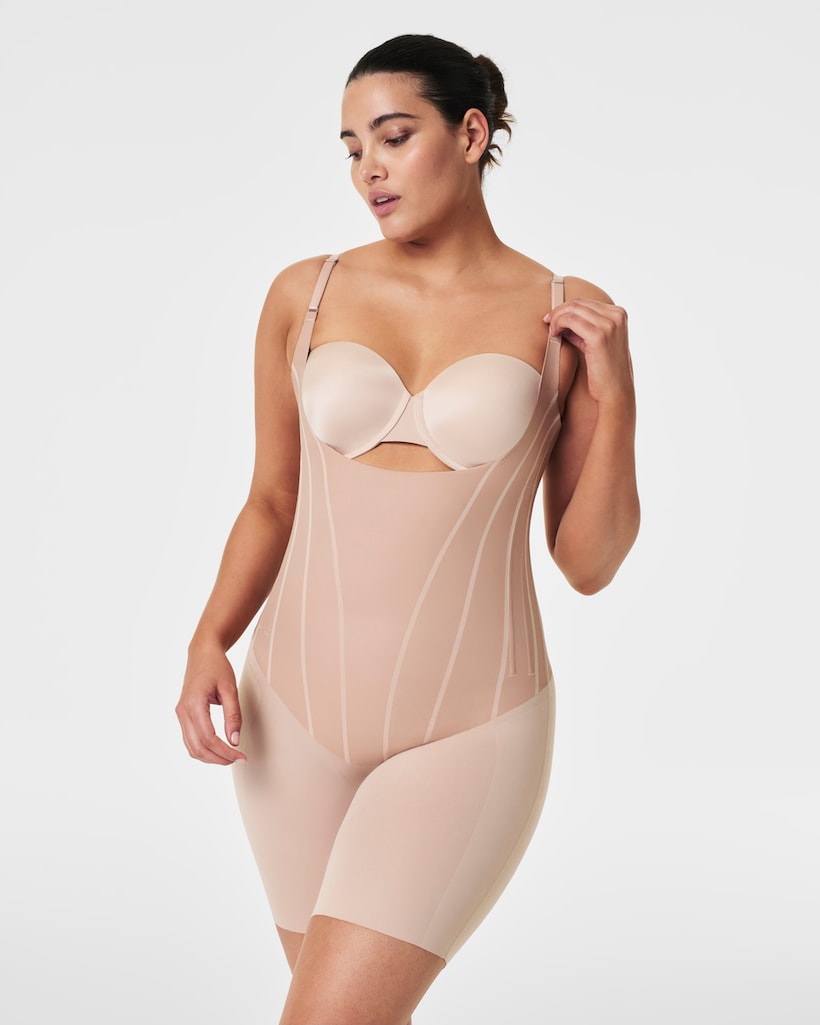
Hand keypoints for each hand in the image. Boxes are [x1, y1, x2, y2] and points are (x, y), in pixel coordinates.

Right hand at [175, 643, 245, 764]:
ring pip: (191, 747)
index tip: (241, 756)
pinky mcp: (182, 714)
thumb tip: (234, 740)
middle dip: (218, 758)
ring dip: (210, 757)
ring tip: (230, 756)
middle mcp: (183, 711)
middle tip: (238, 759)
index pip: (208, 738)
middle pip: (197, 748)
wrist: (202, 652)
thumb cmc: (217, 666)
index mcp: (194, 704)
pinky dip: (203, 749)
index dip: (225, 752)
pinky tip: (218, 749)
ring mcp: (180, 714)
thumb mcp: (230, 688)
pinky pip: (190, 739)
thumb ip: (233, 714)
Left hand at [544, 299, 633, 410]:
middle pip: (578, 303)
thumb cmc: (604, 369)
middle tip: (547, 322)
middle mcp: (616, 316)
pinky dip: (558, 325)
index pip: (586, 302)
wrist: (614, 390)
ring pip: (572, 310)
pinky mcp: (599, 336)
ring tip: (551, 331)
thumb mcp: (597, 342)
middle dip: (559, 311)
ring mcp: (609, 325)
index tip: (553, 318)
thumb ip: (585, 327)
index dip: (566, 308)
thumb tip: (564, 318)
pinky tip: (554, 335)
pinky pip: (570, 320)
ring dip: (557, 318)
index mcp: (619, 314)